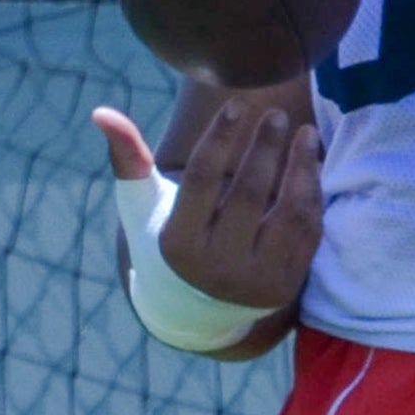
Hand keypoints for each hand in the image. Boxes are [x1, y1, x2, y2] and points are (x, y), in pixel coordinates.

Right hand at [91, 98, 322, 315]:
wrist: (197, 309)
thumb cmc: (167, 240)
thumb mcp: (143, 206)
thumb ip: (128, 158)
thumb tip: (102, 113)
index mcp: (179, 243)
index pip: (202, 180)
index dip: (220, 138)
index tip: (236, 104)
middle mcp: (218, 266)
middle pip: (249, 194)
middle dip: (265, 147)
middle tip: (275, 114)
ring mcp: (257, 279)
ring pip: (289, 214)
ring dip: (300, 168)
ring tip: (304, 133)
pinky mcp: (287, 284)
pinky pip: (308, 232)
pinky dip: (312, 194)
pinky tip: (309, 163)